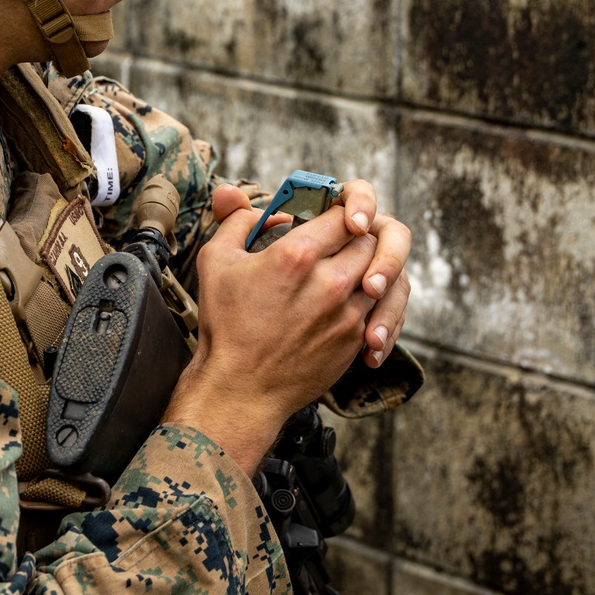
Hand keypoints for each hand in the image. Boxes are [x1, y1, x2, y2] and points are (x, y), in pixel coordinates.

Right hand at [164, 184, 403, 472]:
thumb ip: (237, 220)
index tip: (331, 216)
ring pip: (378, 275)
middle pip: (368, 242)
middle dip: (355, 238)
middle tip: (337, 243)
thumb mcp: (216, 260)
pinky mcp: (355, 340)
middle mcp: (330, 282)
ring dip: (364, 269)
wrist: (240, 389)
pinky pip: (377, 309)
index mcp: (297, 255)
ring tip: (340, 273)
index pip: (343, 214)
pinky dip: (366, 301)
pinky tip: (343, 303)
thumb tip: (256, 205)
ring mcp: (347, 314)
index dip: (341, 211)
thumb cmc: (225, 324)